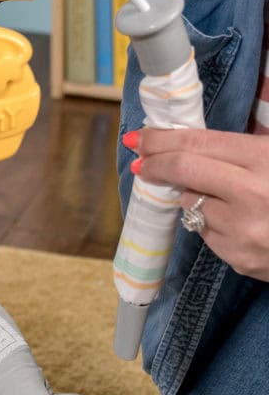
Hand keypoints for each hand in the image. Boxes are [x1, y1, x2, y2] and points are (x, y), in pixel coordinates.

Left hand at [129, 127, 268, 280]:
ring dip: (194, 195)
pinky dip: (212, 223)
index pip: (197, 143)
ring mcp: (243, 229)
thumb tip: (185, 142)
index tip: (139, 137)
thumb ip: (242, 149)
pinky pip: (205, 232)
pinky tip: (240, 221)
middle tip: (141, 160)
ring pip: (191, 203)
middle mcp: (253, 193)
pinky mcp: (239, 258)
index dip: (161, 138)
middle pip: (182, 170)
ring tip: (224, 195)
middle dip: (155, 162)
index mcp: (265, 159)